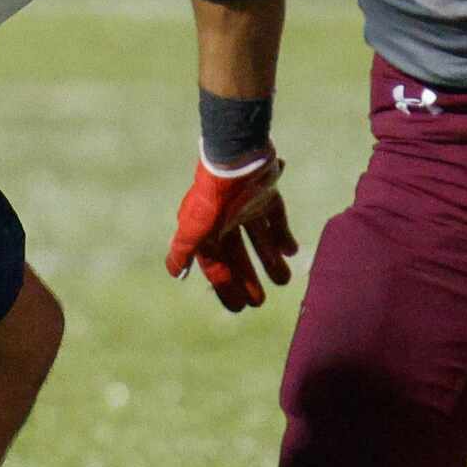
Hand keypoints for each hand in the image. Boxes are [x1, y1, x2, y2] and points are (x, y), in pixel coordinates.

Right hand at [165, 152, 298, 310]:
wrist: (236, 158)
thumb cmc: (213, 197)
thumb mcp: (195, 228)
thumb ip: (184, 250)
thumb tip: (174, 273)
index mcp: (207, 230)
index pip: (217, 266)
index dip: (227, 288)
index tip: (240, 308)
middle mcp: (225, 219)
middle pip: (239, 255)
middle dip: (249, 279)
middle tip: (261, 302)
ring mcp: (246, 206)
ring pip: (260, 239)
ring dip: (270, 260)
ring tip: (284, 280)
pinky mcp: (265, 193)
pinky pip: (276, 218)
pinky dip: (283, 235)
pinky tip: (292, 252)